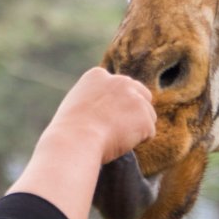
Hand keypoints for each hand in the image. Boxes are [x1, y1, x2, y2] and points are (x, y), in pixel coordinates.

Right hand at [6, 67, 155, 218]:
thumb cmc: (69, 131)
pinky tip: (119, 143)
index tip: (101, 119)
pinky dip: (138, 142)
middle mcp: (120, 81)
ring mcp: (135, 98)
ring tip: (112, 138)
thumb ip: (95, 99)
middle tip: (114, 130)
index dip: (115, 106)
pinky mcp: (145, 117)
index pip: (120, 87)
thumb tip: (108, 108)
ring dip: (136, 129)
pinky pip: (149, 134)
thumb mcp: (76, 104)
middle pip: (142, 95)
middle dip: (134, 113)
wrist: (74, 142)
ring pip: (148, 115)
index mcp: (98, 75)